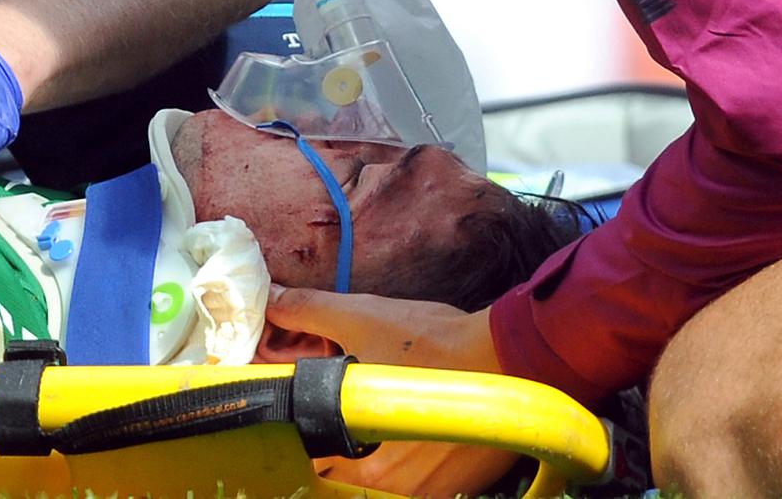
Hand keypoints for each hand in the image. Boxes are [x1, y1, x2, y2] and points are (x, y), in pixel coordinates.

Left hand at [266, 285, 517, 495]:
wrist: (510, 355)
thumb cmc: (435, 340)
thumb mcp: (364, 318)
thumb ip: (308, 311)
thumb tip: (270, 301)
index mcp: (360, 456)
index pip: (314, 463)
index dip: (310, 440)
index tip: (318, 419)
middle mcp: (390, 486)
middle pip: (346, 477)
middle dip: (343, 450)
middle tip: (356, 416)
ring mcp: (425, 493)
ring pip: (379, 486)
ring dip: (376, 462)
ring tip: (390, 426)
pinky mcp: (454, 493)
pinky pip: (415, 489)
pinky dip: (410, 470)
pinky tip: (418, 439)